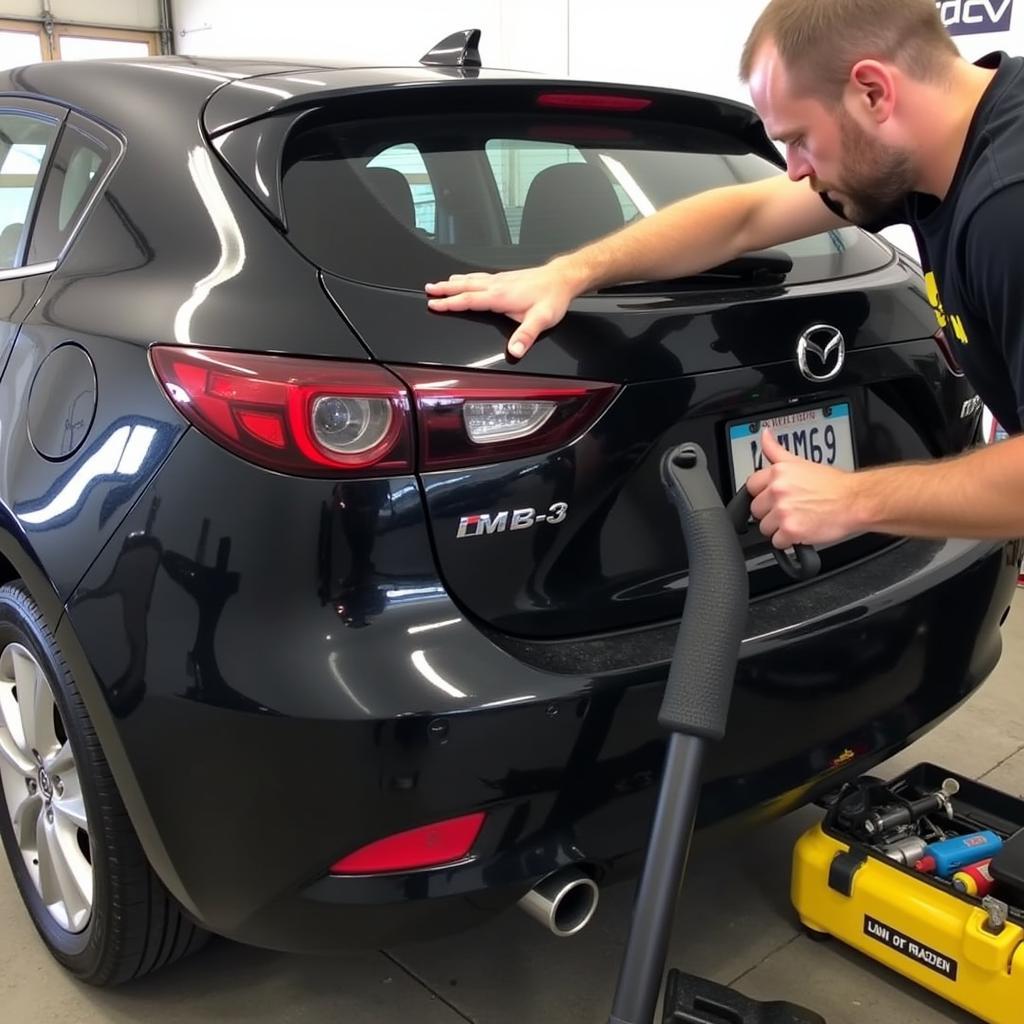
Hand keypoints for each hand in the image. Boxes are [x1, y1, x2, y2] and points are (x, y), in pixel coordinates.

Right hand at [424, 263, 578, 357]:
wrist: (562, 278)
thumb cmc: (552, 298)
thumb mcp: (541, 320)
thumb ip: (526, 336)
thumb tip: (514, 351)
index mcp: (501, 296)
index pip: (469, 299)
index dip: (450, 302)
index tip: (434, 304)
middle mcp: (498, 285)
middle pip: (465, 286)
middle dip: (445, 289)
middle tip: (428, 289)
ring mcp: (501, 280)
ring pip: (472, 280)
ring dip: (454, 282)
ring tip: (440, 284)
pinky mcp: (506, 278)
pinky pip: (481, 277)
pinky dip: (468, 278)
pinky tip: (467, 278)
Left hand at [745, 428, 859, 547]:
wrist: (855, 501)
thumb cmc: (833, 485)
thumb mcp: (802, 462)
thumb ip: (776, 451)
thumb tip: (765, 434)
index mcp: (778, 473)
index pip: (751, 486)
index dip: (762, 494)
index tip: (771, 497)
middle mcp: (778, 490)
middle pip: (756, 509)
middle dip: (770, 513)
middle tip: (788, 510)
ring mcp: (783, 511)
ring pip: (764, 527)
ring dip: (778, 528)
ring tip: (797, 520)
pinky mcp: (790, 530)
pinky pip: (777, 542)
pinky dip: (788, 541)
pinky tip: (800, 531)